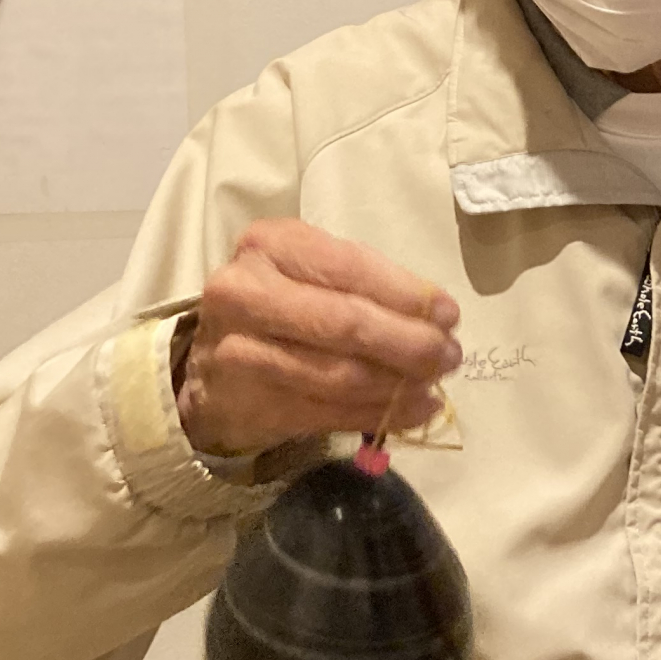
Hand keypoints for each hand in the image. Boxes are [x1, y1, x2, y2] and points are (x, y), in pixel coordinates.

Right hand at [175, 219, 461, 458]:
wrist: (210, 366)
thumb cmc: (280, 308)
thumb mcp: (314, 275)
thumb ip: (367, 287)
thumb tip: (438, 317)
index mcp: (271, 245)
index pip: (351, 268)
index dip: (407, 295)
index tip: (449, 315)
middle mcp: (246, 292)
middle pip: (345, 323)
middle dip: (410, 344)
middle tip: (449, 356)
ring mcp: (239, 351)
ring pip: (339, 374)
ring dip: (398, 385)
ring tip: (433, 387)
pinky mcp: (248, 403)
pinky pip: (327, 412)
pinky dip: (378, 414)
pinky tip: (410, 411)